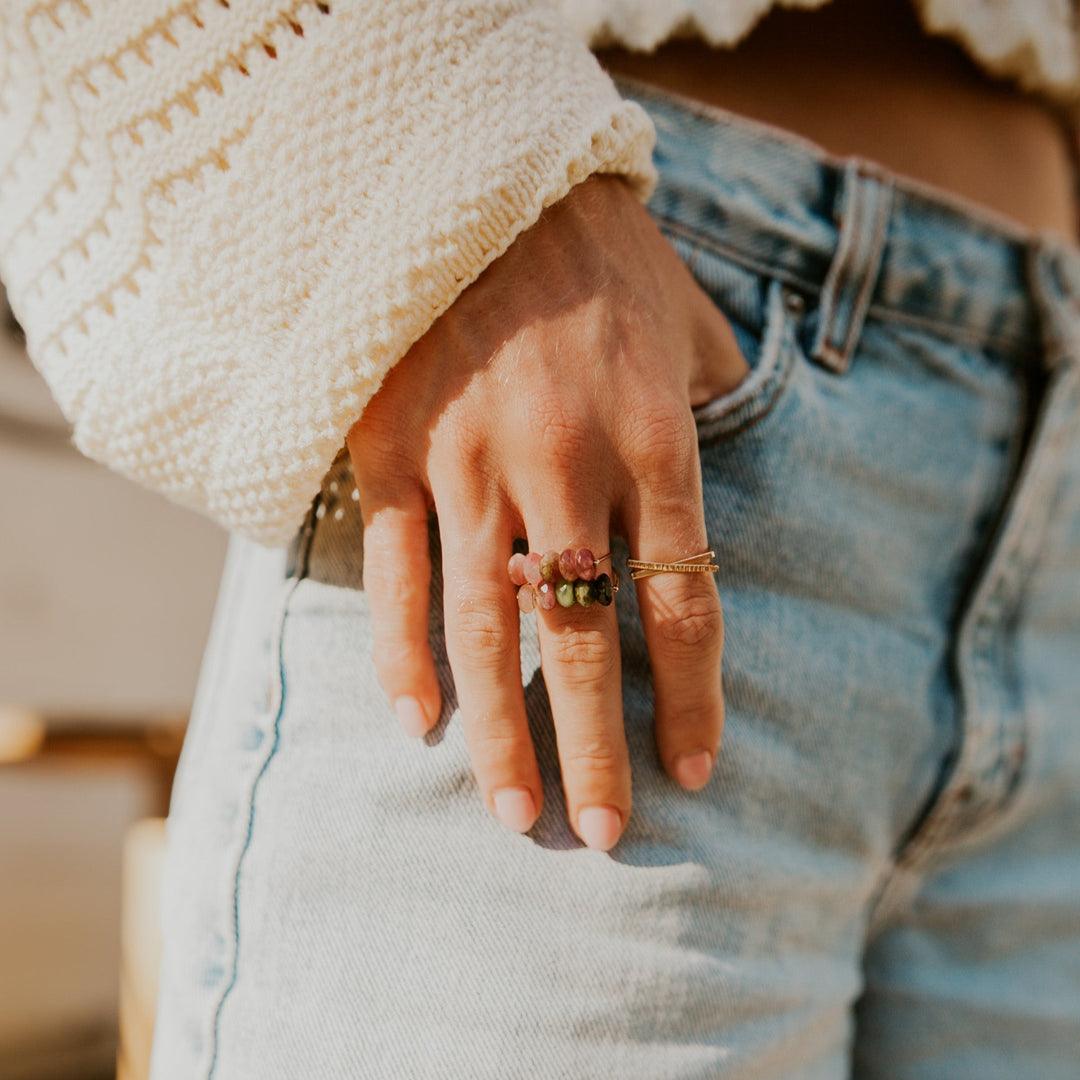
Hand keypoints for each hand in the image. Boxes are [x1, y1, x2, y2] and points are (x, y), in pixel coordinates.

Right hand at [347, 175, 747, 849]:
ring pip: (485, 623)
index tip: (691, 772)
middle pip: (584, 636)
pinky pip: (397, 570)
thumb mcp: (689, 329)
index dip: (689, 696)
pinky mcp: (395, 448)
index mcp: (653, 440)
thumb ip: (714, 419)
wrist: (487, 179)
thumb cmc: (604, 260)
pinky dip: (403, 651)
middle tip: (601, 833)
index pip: (682, 600)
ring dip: (499, 727)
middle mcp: (563, 465)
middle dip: (594, 743)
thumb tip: (714, 499)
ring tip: (511, 810)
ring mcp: (469, 461)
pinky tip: (415, 721)